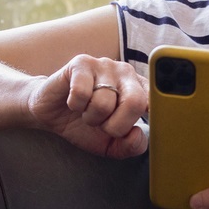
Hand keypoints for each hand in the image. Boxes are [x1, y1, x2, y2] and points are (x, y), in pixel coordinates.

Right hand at [28, 54, 147, 158]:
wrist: (51, 113)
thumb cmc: (84, 125)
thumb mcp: (111, 144)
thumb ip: (131, 146)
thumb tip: (137, 134)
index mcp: (139, 89)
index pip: (157, 100)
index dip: (156, 113)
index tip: (150, 123)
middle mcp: (126, 73)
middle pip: (134, 102)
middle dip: (115, 125)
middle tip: (103, 126)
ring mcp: (104, 64)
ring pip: (104, 102)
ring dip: (91, 117)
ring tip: (86, 112)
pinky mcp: (81, 63)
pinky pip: (82, 92)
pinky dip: (75, 105)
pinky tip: (74, 102)